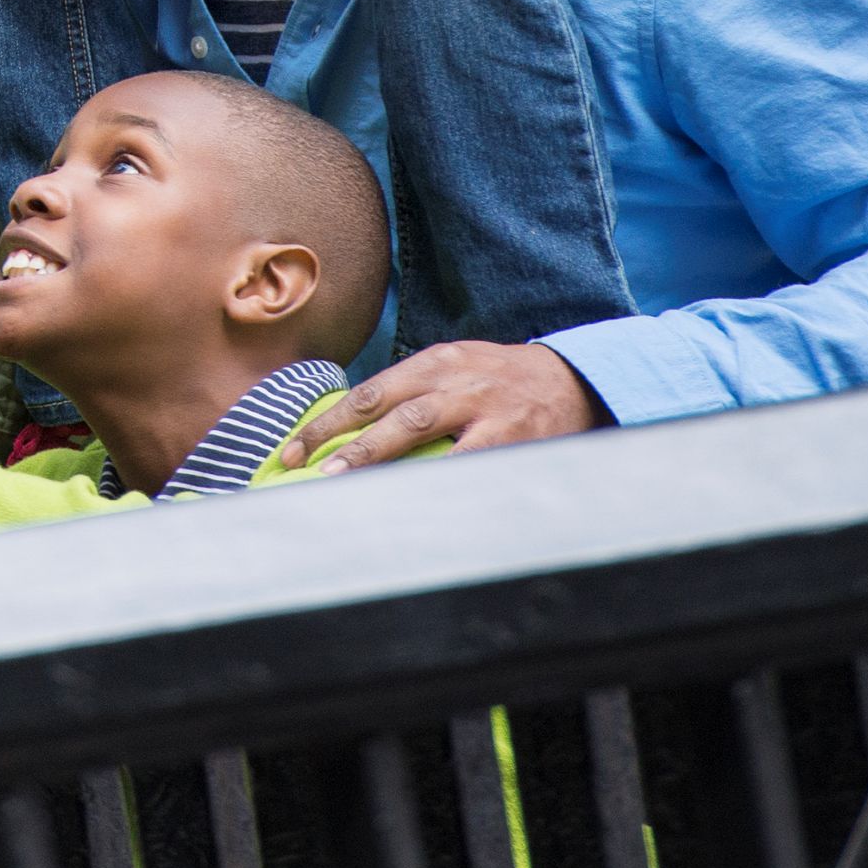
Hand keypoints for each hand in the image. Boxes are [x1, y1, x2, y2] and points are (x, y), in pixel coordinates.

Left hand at [271, 343, 609, 473]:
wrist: (576, 380)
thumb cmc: (500, 381)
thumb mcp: (456, 370)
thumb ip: (412, 393)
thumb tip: (351, 431)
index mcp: (436, 362)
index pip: (369, 393)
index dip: (328, 422)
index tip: (291, 451)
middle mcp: (456, 382)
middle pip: (388, 411)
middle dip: (342, 442)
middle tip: (303, 469)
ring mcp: (487, 411)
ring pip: (422, 435)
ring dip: (379, 462)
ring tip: (345, 485)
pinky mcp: (515, 440)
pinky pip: (469, 466)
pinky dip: (437, 484)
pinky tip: (411, 505)